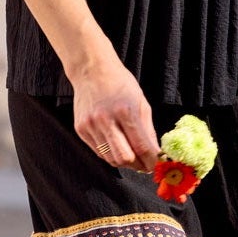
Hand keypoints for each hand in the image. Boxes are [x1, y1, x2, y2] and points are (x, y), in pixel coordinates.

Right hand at [70, 58, 161, 173]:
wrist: (91, 70)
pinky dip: (110, 154)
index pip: (141, 146)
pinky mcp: (81, 129)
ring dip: (124, 162)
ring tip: (131, 155)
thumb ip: (148, 130)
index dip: (151, 161)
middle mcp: (106, 120)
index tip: (156, 166)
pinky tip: (116, 146)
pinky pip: (98, 152)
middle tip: (145, 165)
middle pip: (124, 158)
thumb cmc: (119, 84)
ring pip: (110, 159)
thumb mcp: (141, 102)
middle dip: (137, 166)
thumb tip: (155, 153)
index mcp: (125, 111)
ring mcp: (90, 126)